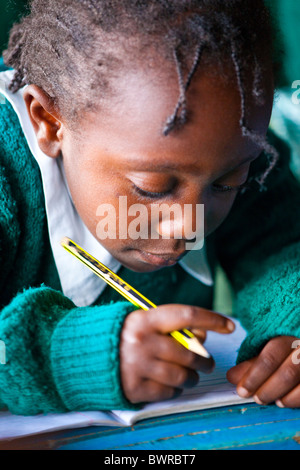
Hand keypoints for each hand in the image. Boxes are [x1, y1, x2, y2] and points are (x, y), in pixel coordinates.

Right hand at [120, 304, 234, 403]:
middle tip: (207, 364)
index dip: (212, 319)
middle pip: (189, 353)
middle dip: (204, 361)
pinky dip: (175, 389)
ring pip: (182, 375)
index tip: (230, 326)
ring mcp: (138, 366)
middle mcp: (142, 341)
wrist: (87, 355)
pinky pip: (168, 391)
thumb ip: (172, 326)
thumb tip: (202, 335)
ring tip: (190, 376)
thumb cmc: (124, 336)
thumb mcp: (144, 322)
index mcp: (145, 319)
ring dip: (192, 377)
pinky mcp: (134, 388)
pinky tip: (171, 384)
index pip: (186, 315)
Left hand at [227, 336, 299, 407]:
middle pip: (287, 372)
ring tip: (264, 399)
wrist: (298, 350)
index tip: (241, 390)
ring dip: (280, 394)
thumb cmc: (280, 353)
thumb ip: (250, 364)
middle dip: (267, 388)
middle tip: (255, 398)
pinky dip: (294, 399)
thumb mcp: (265, 352)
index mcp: (286, 337)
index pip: (271, 356)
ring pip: (297, 380)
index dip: (254, 375)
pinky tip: (282, 401)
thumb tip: (231, 377)